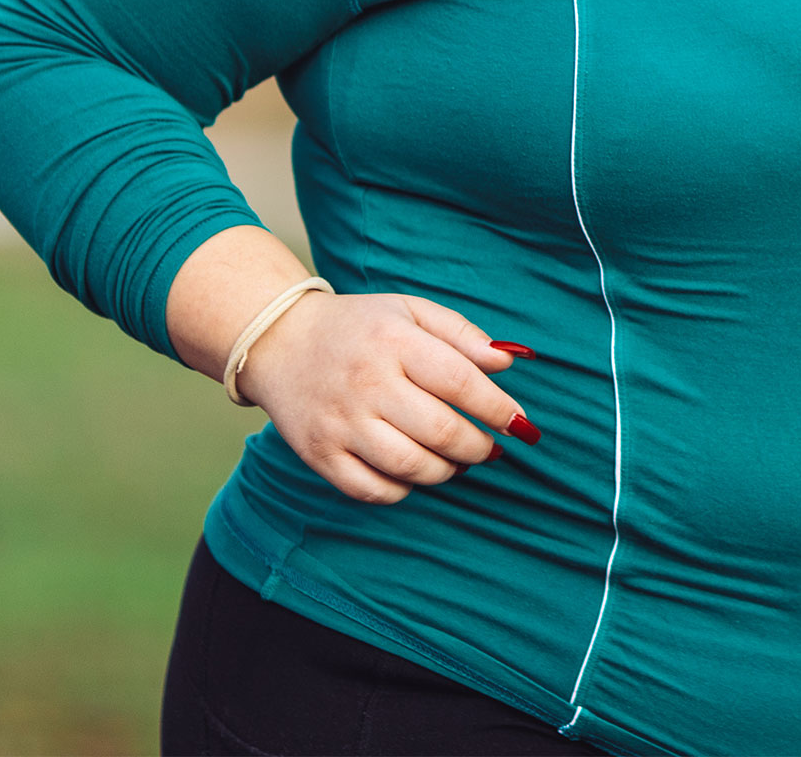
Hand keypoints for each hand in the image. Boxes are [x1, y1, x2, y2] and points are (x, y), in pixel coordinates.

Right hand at [240, 289, 536, 505]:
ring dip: (447, 471)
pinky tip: (414, 471)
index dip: (498, 408)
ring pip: (411, 466)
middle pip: (441, 431)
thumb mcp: (410, 310)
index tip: (520, 422)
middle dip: (479, 447)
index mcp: (393, 340)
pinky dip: (404, 490)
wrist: (279, 341)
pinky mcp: (319, 455)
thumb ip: (462, 334)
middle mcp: (366, 382)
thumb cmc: (360, 326)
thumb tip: (508, 364)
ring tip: (457, 460)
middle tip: (491, 447)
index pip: (461, 381)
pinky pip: (373, 491)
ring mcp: (340, 422)